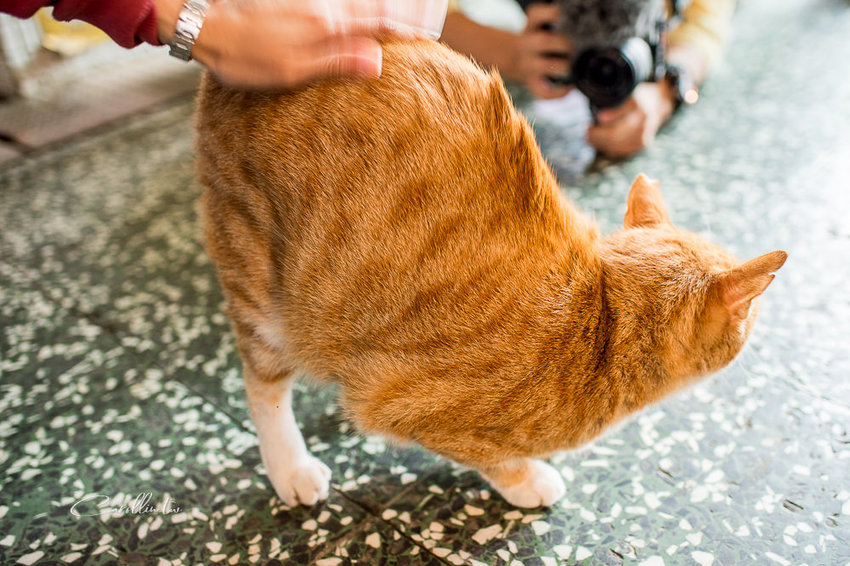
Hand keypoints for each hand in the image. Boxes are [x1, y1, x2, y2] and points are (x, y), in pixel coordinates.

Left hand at [156, 0, 447, 88]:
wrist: (204, 25)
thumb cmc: (245, 57)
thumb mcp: (293, 71)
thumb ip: (337, 63)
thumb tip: (379, 62)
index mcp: (327, 26)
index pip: (378, 25)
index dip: (404, 31)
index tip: (426, 37)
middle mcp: (322, 8)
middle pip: (371, 9)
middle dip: (398, 16)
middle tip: (420, 26)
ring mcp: (307, 3)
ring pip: (353, 6)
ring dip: (377, 12)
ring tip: (395, 21)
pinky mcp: (293, 4)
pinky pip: (334, 7)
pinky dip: (354, 11)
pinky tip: (353, 20)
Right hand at [509, 3, 572, 98]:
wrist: (513, 58)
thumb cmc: (535, 39)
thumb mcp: (538, 24)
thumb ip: (551, 20)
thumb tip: (573, 20)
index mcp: (531, 27)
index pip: (536, 14)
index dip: (551, 14)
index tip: (561, 15)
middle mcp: (527, 45)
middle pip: (542, 42)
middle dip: (563, 44)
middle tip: (576, 47)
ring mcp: (528, 66)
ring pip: (543, 66)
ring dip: (563, 66)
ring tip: (576, 66)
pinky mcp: (531, 83)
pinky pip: (543, 92)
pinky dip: (559, 93)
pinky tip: (570, 86)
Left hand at [586, 81, 675, 157]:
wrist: (663, 102)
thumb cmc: (644, 97)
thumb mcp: (632, 97)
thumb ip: (617, 110)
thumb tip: (600, 118)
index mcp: (640, 117)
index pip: (613, 132)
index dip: (597, 133)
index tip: (587, 127)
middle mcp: (643, 131)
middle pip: (614, 142)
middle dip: (597, 139)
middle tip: (586, 134)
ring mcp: (643, 140)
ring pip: (617, 149)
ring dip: (601, 145)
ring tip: (591, 138)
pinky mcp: (642, 145)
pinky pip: (623, 151)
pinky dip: (610, 149)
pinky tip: (602, 144)